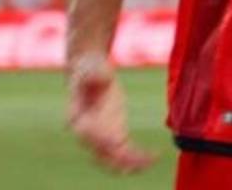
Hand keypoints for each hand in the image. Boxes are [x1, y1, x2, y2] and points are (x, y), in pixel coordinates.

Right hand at [67, 56, 157, 173]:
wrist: (89, 71)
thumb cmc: (89, 68)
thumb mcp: (91, 67)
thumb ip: (95, 73)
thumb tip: (102, 77)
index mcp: (77, 118)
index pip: (88, 134)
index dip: (101, 140)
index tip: (117, 142)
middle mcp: (87, 133)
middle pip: (101, 152)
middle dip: (119, 159)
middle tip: (138, 160)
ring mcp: (101, 136)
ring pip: (113, 158)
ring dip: (130, 164)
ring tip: (150, 160)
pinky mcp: (114, 134)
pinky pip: (125, 151)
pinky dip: (138, 157)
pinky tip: (154, 156)